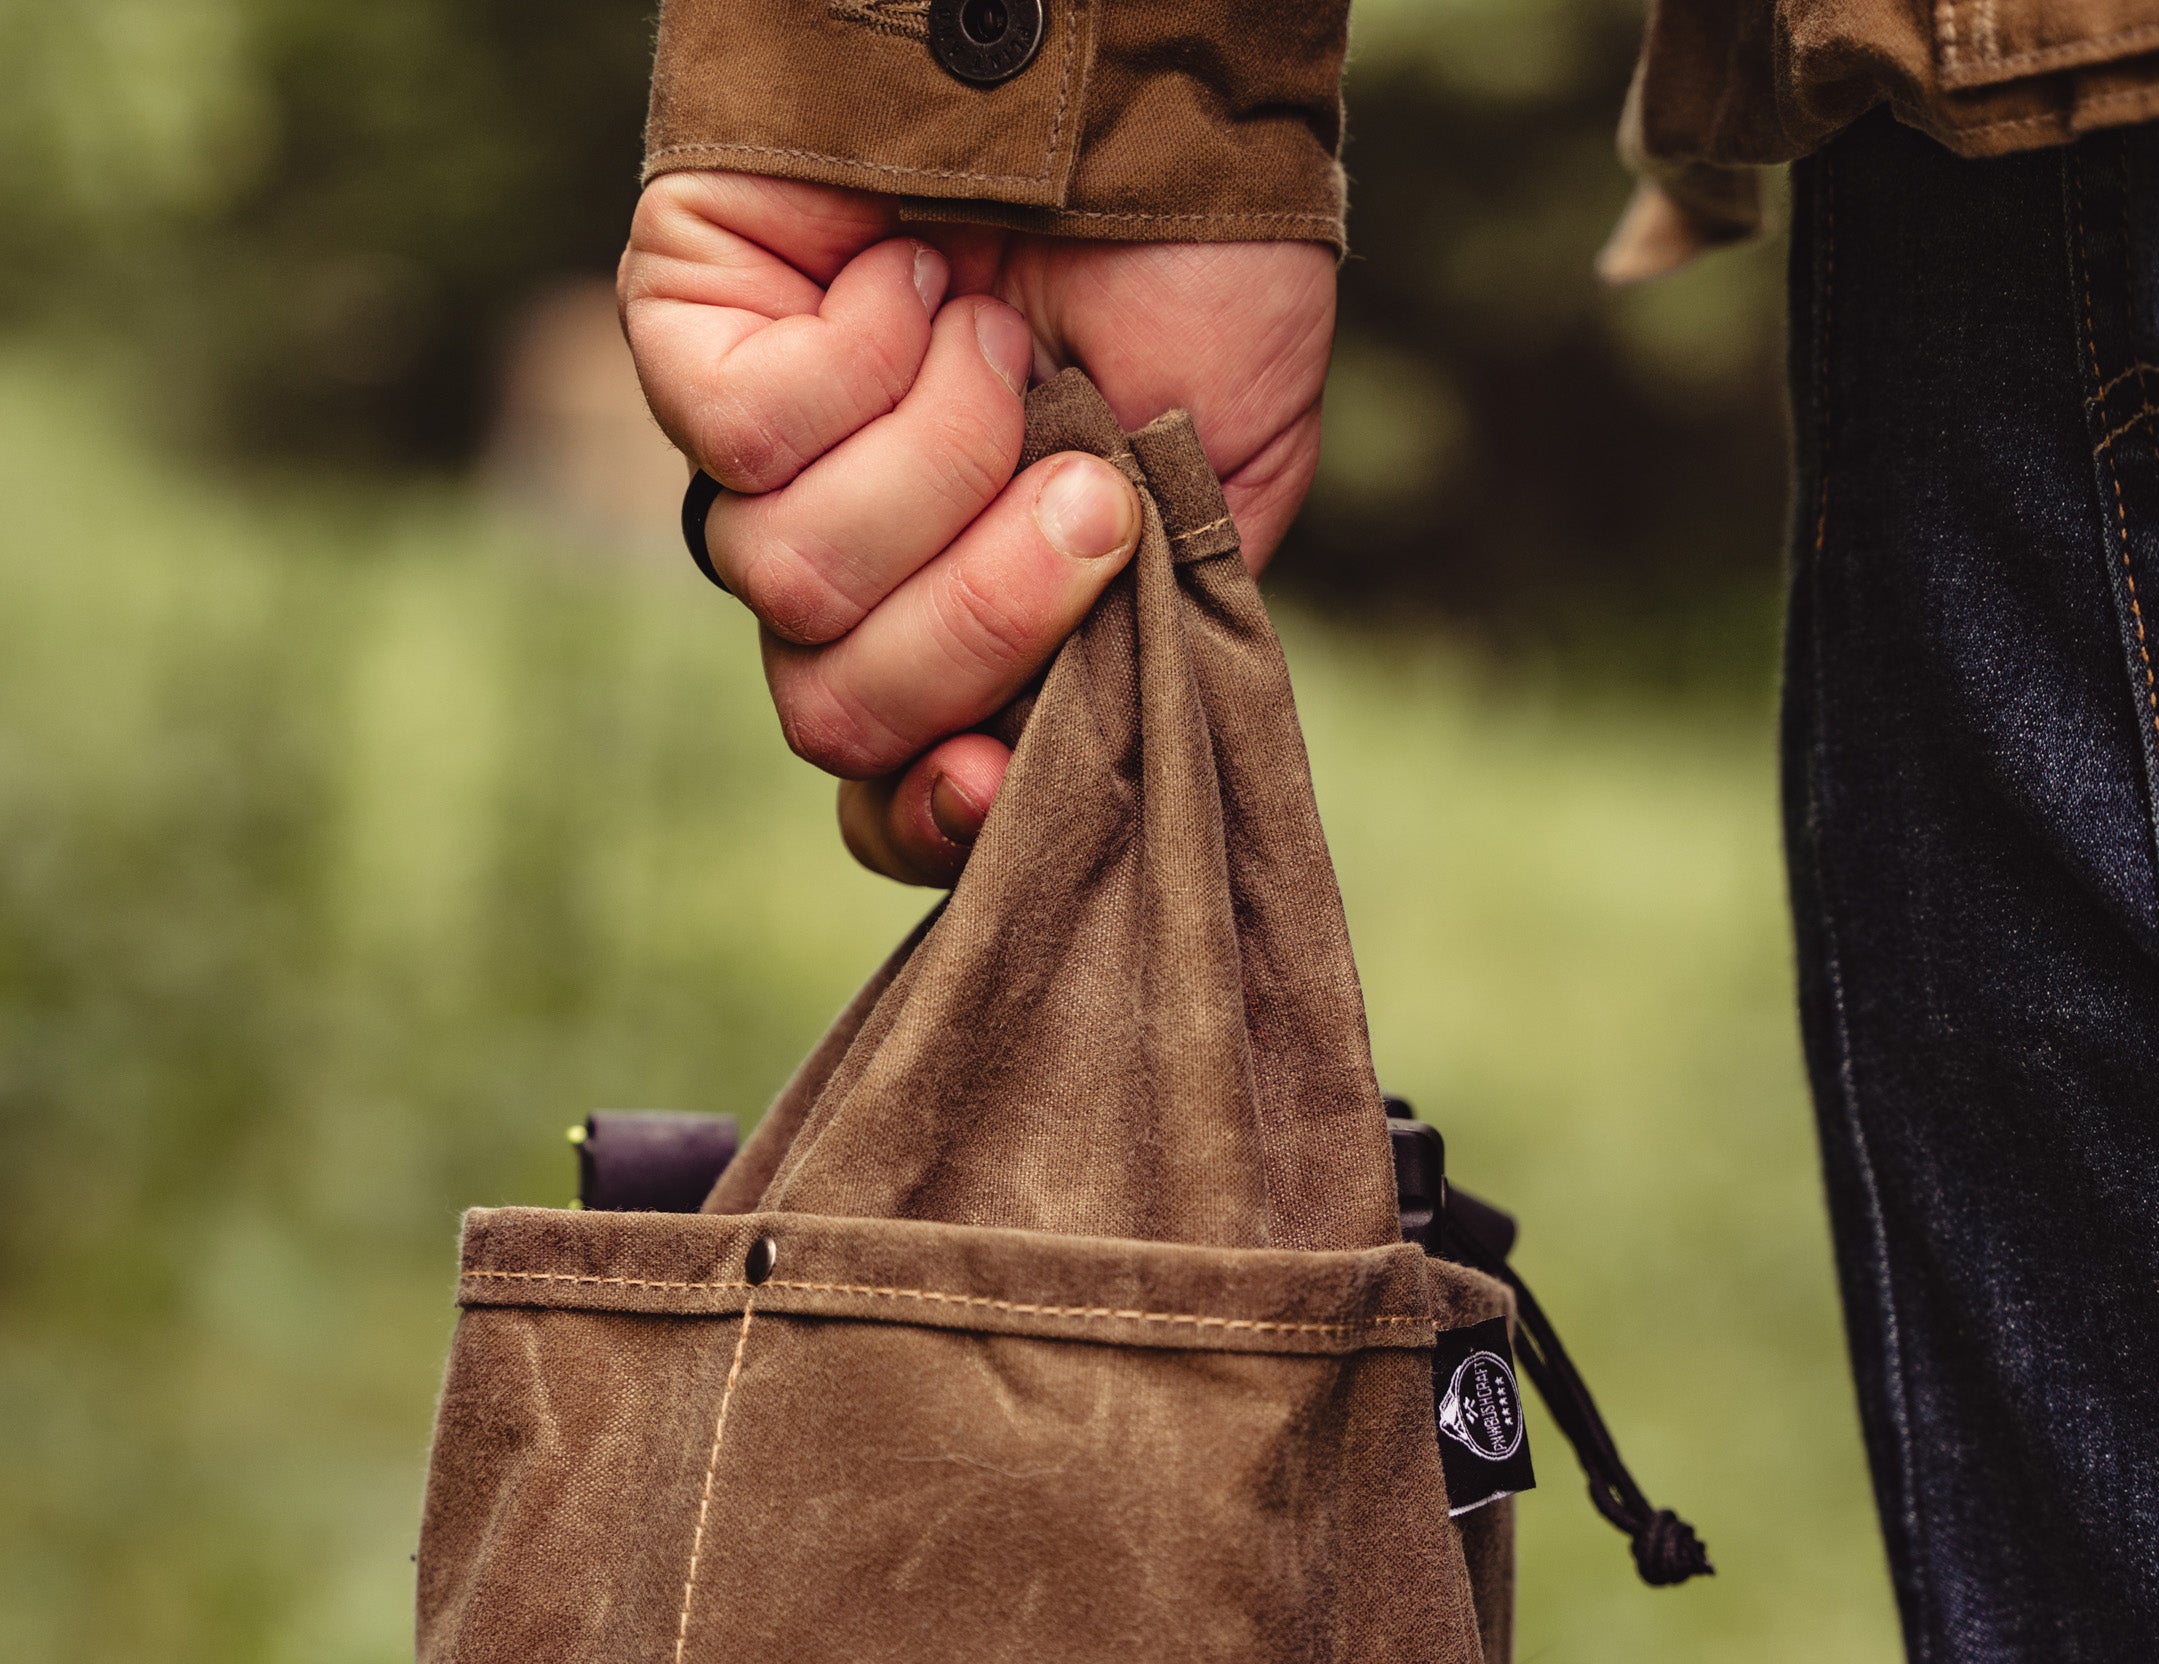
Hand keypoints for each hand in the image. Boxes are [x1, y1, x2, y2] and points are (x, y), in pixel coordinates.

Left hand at [619, 171, 1336, 882]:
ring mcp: (761, 458)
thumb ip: (1144, 652)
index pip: (884, 787)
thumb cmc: (1196, 285)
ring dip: (938, 459)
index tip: (993, 773)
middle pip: (836, 709)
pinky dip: (862, 361)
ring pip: (789, 578)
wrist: (1157, 96)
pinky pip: (743, 436)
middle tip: (1082, 492)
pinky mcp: (691, 337)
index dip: (926, 817)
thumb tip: (1049, 767)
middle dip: (979, 616)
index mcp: (966, 614)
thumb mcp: (1213, 507)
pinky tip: (917, 281)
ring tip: (1004, 342)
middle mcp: (852, 557)